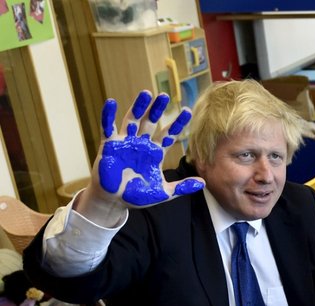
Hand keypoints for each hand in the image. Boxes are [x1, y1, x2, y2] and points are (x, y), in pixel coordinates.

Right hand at [89, 91, 202, 209]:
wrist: (114, 201)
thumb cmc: (137, 196)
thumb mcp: (163, 192)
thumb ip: (182, 187)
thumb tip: (203, 183)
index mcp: (155, 153)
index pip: (168, 134)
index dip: (177, 123)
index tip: (187, 111)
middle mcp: (141, 144)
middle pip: (151, 122)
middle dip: (158, 109)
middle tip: (165, 96)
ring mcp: (125, 142)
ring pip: (133, 119)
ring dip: (139, 106)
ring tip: (146, 93)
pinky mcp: (109, 145)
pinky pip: (108, 126)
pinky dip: (108, 114)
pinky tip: (111, 102)